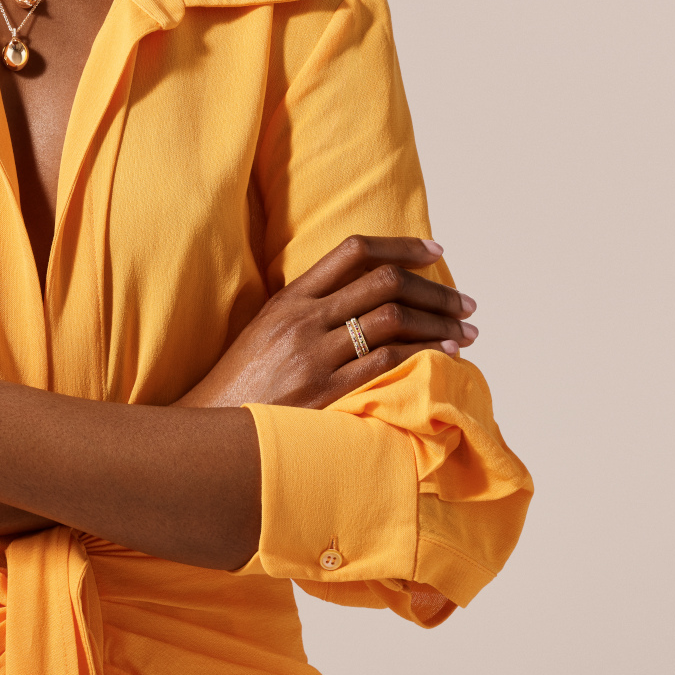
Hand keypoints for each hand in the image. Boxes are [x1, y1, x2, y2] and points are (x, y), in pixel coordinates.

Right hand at [175, 235, 476, 410]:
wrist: (207, 428)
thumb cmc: (242, 385)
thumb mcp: (266, 333)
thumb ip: (308, 312)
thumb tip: (363, 301)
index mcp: (289, 298)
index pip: (354, 251)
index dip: (402, 245)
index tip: (436, 251)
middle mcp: (302, 318)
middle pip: (384, 283)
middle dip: (435, 291)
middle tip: (466, 303)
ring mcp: (312, 354)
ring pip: (392, 319)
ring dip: (438, 323)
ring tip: (466, 332)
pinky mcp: (323, 391)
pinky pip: (385, 362)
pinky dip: (423, 354)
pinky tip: (445, 357)